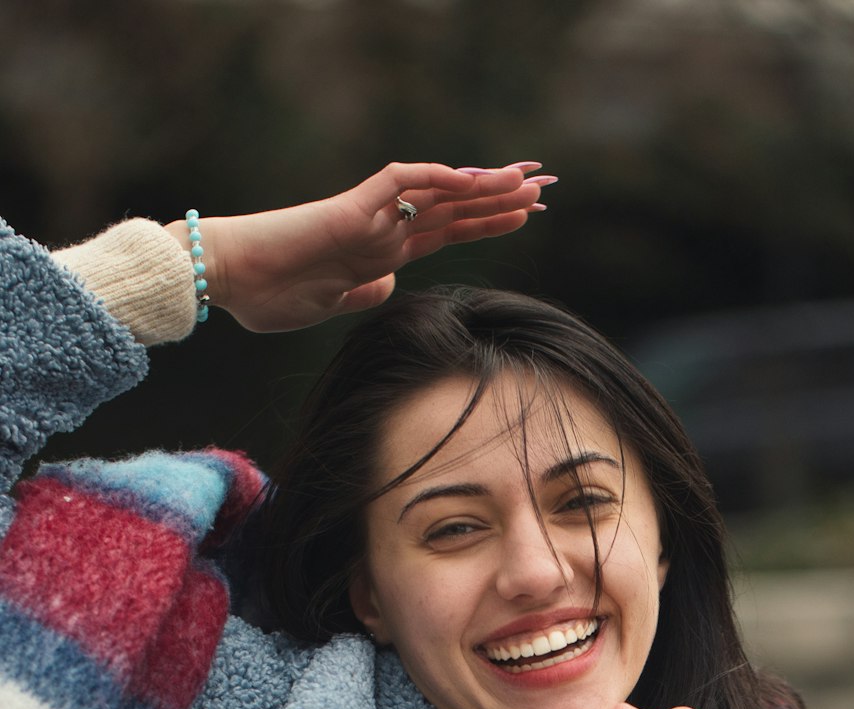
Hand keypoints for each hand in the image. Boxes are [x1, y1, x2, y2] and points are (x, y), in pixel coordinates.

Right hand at [165, 162, 547, 331]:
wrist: (229, 279)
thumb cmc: (268, 295)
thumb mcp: (330, 305)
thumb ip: (362, 293)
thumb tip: (389, 284)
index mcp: (378, 254)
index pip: (444, 232)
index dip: (484, 223)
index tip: (523, 218)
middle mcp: (380, 231)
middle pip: (452, 209)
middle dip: (499, 199)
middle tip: (544, 187)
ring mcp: (368, 216)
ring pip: (438, 191)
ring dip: (484, 186)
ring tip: (527, 179)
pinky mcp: (351, 206)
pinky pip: (402, 181)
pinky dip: (438, 177)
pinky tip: (474, 180)